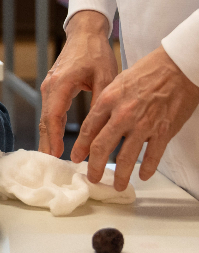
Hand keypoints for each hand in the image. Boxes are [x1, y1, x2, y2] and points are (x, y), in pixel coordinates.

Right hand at [39, 10, 116, 156]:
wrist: (85, 34)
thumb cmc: (96, 53)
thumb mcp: (105, 79)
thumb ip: (100, 106)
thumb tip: (99, 133)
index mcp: (61, 83)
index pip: (53, 116)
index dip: (54, 137)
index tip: (56, 155)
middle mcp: (50, 85)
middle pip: (45, 119)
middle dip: (46, 142)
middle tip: (49, 164)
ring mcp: (48, 86)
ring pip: (45, 116)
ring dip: (48, 135)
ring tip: (52, 156)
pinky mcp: (52, 86)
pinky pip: (48, 110)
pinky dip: (50, 126)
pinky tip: (54, 138)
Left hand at [71, 45, 198, 190]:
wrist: (176, 68)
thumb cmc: (147, 71)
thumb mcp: (118, 82)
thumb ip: (107, 103)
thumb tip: (99, 122)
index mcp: (108, 100)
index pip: (88, 129)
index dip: (80, 147)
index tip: (76, 158)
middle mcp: (122, 114)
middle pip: (101, 146)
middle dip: (93, 166)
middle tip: (91, 177)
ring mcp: (143, 125)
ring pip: (125, 157)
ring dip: (119, 175)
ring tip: (117, 184)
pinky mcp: (163, 131)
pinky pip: (152, 156)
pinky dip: (146, 169)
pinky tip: (142, 176)